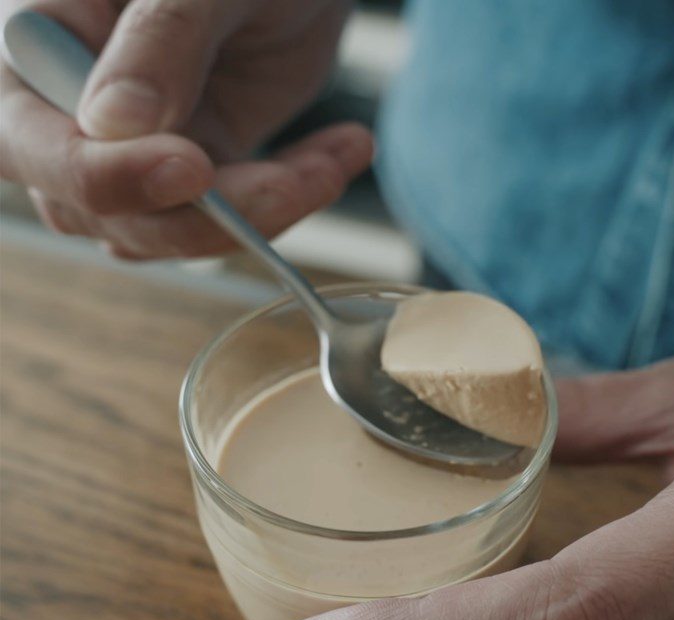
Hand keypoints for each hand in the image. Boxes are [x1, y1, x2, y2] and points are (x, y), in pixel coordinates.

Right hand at [0, 0, 371, 257]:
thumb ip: (159, 39)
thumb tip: (114, 125)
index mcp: (41, 38)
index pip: (33, 139)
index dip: (105, 175)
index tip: (192, 169)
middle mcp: (71, 107)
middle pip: (101, 212)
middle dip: (202, 216)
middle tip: (294, 185)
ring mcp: (132, 147)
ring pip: (170, 229)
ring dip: (261, 214)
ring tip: (341, 152)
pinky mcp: (192, 166)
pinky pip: (228, 218)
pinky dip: (288, 200)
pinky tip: (340, 153)